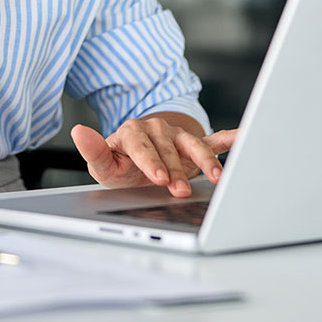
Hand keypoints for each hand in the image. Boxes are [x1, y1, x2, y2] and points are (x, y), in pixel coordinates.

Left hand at [70, 118, 236, 197]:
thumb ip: (94, 151)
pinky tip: (243, 137)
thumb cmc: (120, 166)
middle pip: (168, 150)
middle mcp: (156, 130)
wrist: (139, 163)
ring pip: (193, 145)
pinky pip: (214, 140)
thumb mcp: (104, 165)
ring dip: (205, 161)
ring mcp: (177, 136)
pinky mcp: (195, 143)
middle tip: (180, 192)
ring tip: (216, 178)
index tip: (158, 176)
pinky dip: (228, 140)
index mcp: (132, 132)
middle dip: (176, 171)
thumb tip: (78, 131)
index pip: (141, 144)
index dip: (150, 160)